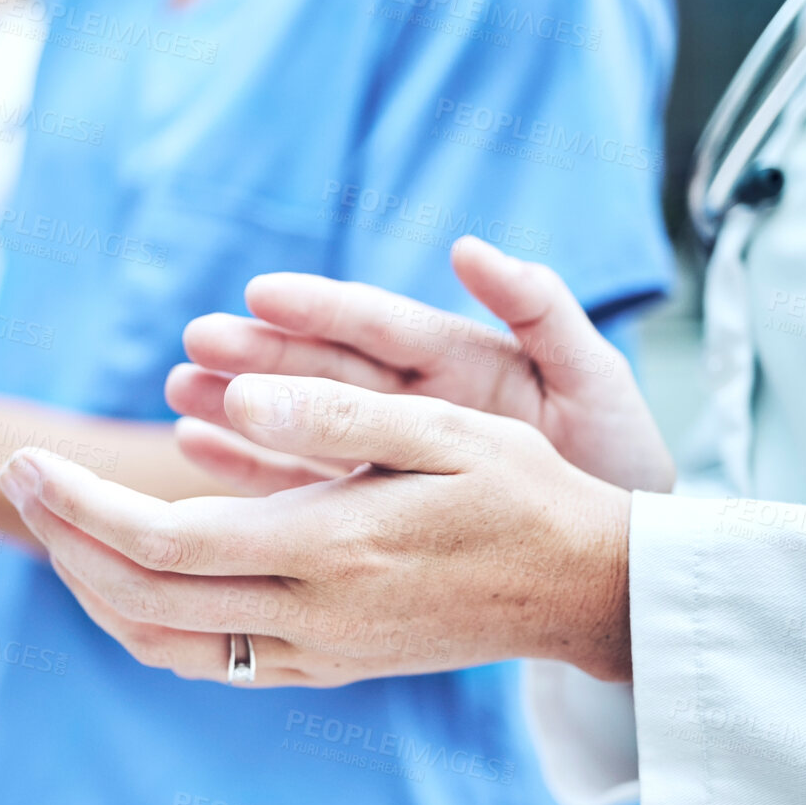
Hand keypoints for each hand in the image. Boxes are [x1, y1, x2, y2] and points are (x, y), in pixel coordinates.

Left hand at [0, 375, 634, 686]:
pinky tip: (126, 569)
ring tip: (56, 519)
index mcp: (330, 549)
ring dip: (95, 586)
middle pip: (142, 600)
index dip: (79, 505)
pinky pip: (204, 660)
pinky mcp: (323, 667)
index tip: (26, 458)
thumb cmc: (523, 492)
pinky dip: (144, 619)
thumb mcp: (445, 428)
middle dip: (63, 539)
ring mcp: (314, 654)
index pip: (164, 542)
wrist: (586, 593)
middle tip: (18, 474)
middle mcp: (311, 617)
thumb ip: (334, 413)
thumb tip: (237, 391)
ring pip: (163, 644)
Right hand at [166, 236, 674, 493]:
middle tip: (196, 342)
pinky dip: (247, 465)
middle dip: (259, 355)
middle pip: (324, 371)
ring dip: (238, 405)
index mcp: (460, 361)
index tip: (262, 293)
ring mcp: (387, 451)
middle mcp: (412, 401)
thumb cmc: (618, 458)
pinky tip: (195, 448)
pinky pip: (299, 482)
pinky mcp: (371, 503)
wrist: (626, 557)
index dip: (323, 309)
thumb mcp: (595, 381)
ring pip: (299, 423)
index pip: (380, 326)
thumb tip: (470, 247)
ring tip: (179, 391)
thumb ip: (540, 312)